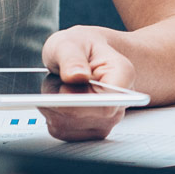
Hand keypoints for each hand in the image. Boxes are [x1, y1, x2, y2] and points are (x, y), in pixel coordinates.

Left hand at [40, 26, 137, 141]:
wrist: (85, 54)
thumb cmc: (81, 46)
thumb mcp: (69, 42)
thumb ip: (71, 58)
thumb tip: (75, 75)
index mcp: (122, 76)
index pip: (106, 104)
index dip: (79, 102)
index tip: (62, 90)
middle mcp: (119, 102)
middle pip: (82, 117)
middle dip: (59, 100)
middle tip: (58, 78)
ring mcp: (106, 120)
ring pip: (67, 125)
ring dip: (53, 106)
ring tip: (60, 85)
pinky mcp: (89, 131)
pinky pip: (61, 130)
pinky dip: (52, 115)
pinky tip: (59, 99)